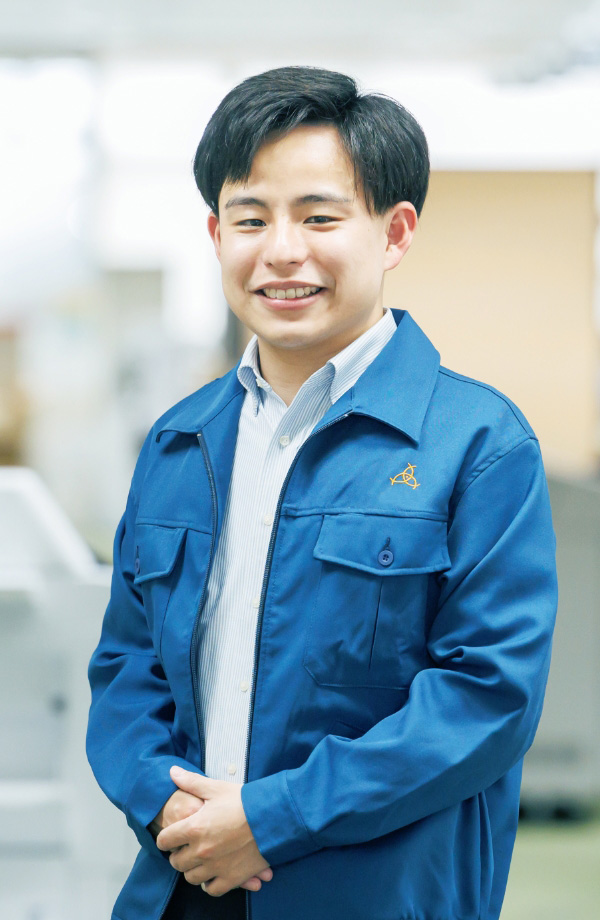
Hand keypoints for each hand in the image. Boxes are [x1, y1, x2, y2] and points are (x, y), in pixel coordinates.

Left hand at [155, 767, 271, 895]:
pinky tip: (213, 872)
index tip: (172, 836)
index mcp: (194, 828)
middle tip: (188, 847)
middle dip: (179, 854)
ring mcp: (215, 867)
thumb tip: (172, 772)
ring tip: (201, 859)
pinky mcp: (231, 878)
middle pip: (176, 863)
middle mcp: (201, 851)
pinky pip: (211, 889)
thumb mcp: (216, 788)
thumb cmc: (245, 801)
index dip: (166, 838)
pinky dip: (209, 883)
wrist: (273, 817)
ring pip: (191, 878)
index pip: (165, 840)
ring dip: (193, 869)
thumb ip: (191, 782)